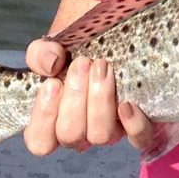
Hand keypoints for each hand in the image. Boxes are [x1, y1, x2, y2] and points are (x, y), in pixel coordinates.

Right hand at [22, 37, 154, 154]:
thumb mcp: (56, 45)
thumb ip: (40, 54)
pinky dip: (132, 124)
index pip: (41, 142)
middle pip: (71, 135)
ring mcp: (110, 130)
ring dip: (99, 101)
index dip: (44, 116)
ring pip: (100, 135)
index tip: (53, 83)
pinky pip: (138, 138)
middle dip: (75, 97)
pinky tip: (127, 104)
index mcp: (57, 119)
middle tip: (83, 63)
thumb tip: (50, 64)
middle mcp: (82, 131)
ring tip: (101, 68)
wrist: (118, 36)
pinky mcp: (138, 125)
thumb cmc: (81, 47)